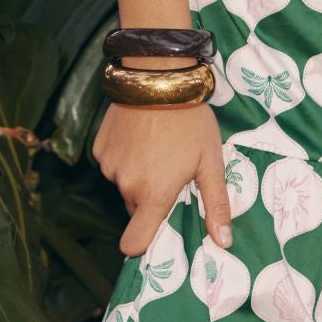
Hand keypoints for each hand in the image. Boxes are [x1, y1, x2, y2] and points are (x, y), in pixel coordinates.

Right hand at [93, 76, 233, 253]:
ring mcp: (109, 167)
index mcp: (155, 195)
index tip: (155, 231)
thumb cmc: (191, 122)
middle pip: (136, 209)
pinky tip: (140, 137)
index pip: (134, 243)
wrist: (158, 78)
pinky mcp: (99, 149)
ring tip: (157, 148)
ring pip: (124, 185)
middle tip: (171, 170)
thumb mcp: (211, 162)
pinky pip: (112, 164)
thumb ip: (216, 204)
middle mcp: (127, 186)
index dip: (142, 244)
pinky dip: (124, 158)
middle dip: (151, 198)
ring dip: (137, 176)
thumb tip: (223, 242)